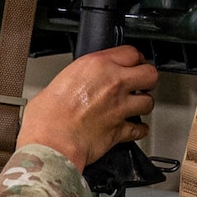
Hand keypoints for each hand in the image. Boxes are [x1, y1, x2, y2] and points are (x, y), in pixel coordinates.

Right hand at [21, 46, 157, 170]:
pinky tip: (136, 128)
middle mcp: (113, 84)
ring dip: (143, 104)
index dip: (135, 58)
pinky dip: (139, 130)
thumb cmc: (46, 117)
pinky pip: (140, 129)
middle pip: (150, 74)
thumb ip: (77, 78)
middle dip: (147, 79)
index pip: (131, 52)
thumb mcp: (58, 81)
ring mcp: (120, 107)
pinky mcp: (120, 130)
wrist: (50, 143)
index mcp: (97, 66)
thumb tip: (78, 83)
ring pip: (149, 102)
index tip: (133, 63)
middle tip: (141, 83)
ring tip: (136, 106)